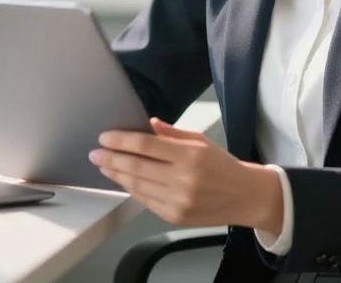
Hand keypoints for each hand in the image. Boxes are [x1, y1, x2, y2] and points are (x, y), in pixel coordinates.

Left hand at [89, 118, 282, 232]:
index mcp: (190, 156)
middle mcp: (183, 179)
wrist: (246, 197)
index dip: (121, 140)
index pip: (145, 146)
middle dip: (110, 159)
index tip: (105, 137)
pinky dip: (131, 189)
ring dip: (117, 174)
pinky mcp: (175, 216)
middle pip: (136, 167)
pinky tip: (123, 180)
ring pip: (137, 185)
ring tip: (104, 165)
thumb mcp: (201, 141)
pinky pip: (145, 201)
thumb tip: (147, 124)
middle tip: (95, 153)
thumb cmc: (223, 166)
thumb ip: (171, 133)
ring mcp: (178, 201)